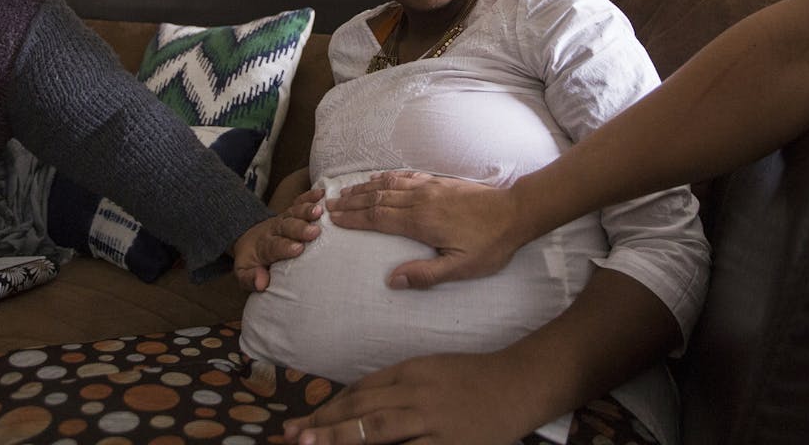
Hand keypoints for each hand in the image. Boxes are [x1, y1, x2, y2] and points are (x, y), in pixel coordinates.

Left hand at [231, 187, 324, 291]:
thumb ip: (250, 278)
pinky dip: (309, 196)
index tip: (298, 249)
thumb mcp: (243, 274)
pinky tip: (321, 193)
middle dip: (300, 228)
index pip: (273, 246)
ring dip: (306, 210)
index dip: (285, 247)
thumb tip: (261, 283)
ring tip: (319, 210)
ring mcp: (282, 218)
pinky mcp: (290, 212)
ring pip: (294, 212)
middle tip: (314, 231)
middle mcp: (273, 230)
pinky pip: (298, 201)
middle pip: (286, 227)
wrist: (248, 239)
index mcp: (263, 246)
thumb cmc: (252, 262)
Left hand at [281, 351, 538, 444]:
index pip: (359, 392)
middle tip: (289, 438)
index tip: (301, 423)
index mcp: (409, 371)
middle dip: (322, 425)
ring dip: (339, 439)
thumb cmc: (474, 378)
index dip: (327, 408)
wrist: (519, 383)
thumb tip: (358, 403)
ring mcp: (431, 420)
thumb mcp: (431, 370)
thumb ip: (397, 385)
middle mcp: (415, 393)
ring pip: (376, 431)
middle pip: (360, 411)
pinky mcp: (448, 444)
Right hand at [326, 172, 521, 288]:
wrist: (516, 212)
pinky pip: (407, 177)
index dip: (353, 219)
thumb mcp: (460, 269)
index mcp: (421, 222)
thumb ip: (425, 275)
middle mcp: (421, 200)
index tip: (332, 219)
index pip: (378, 218)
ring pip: (389, 185)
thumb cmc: (490, 245)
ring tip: (346, 190)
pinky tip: (380, 178)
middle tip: (328, 204)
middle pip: (378, 199)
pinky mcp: (441, 182)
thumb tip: (391, 281)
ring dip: (365, 188)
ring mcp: (431, 188)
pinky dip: (388, 177)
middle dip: (351, 202)